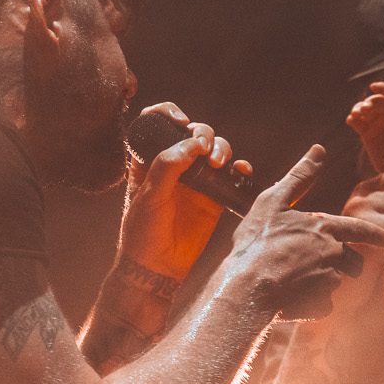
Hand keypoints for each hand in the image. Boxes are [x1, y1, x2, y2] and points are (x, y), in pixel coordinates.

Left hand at [116, 102, 255, 281]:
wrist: (157, 270)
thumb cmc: (142, 234)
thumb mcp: (149, 197)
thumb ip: (167, 167)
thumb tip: (192, 144)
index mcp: (149, 159)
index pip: (157, 122)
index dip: (169, 113)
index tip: (180, 121)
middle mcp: (174, 166)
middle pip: (194, 133)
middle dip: (204, 134)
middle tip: (205, 150)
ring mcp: (196, 181)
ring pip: (215, 150)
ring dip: (222, 149)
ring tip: (218, 163)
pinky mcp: (214, 197)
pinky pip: (232, 176)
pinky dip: (239, 169)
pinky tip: (240, 171)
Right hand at [230, 145, 383, 319]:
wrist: (246, 286)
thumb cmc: (256, 242)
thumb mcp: (273, 202)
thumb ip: (300, 177)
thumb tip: (318, 150)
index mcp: (325, 228)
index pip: (361, 229)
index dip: (376, 234)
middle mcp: (333, 254)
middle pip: (352, 261)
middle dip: (341, 263)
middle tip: (310, 264)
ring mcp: (329, 281)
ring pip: (336, 282)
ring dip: (323, 282)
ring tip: (295, 280)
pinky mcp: (321, 305)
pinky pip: (324, 304)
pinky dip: (311, 302)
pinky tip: (291, 298)